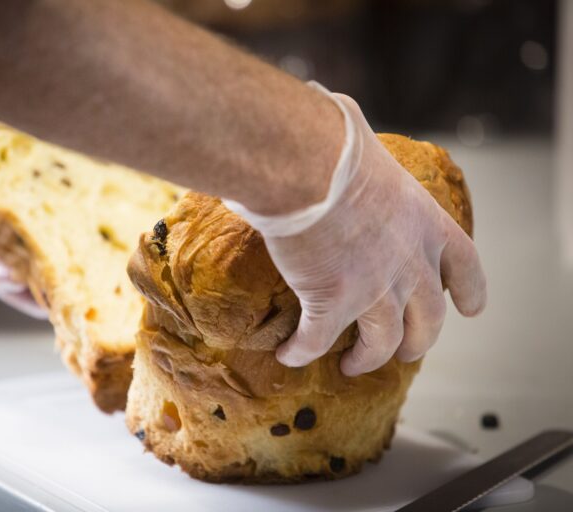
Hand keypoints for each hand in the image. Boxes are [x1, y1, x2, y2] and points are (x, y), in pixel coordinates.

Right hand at [226, 85, 485, 375]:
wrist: (307, 166)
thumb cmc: (332, 145)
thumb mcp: (364, 139)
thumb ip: (361, 143)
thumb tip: (335, 113)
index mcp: (426, 225)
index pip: (465, 268)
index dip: (469, 293)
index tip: (470, 311)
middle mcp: (409, 265)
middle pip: (427, 322)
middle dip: (416, 342)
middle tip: (401, 350)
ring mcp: (372, 290)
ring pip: (382, 344)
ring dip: (366, 360)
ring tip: (351, 365)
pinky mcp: (330, 304)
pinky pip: (316, 342)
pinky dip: (302, 353)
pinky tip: (289, 355)